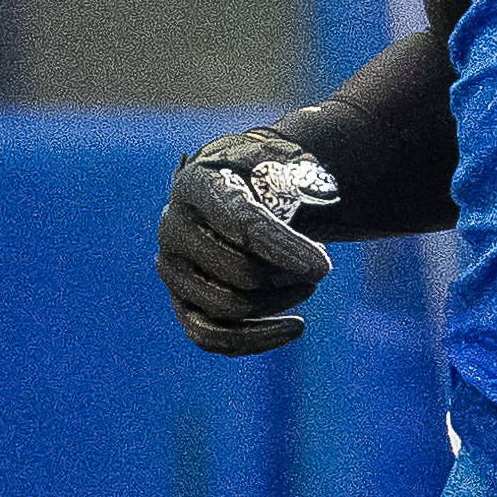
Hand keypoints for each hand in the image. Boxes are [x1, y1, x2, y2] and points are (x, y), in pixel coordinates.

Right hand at [158, 126, 337, 355]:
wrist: (229, 189)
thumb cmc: (258, 173)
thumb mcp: (276, 157)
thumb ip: (296, 168)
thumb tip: (320, 191)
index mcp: (196, 185)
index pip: (241, 222)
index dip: (283, 248)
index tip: (323, 267)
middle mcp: (174, 229)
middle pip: (238, 271)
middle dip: (287, 276)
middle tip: (317, 268)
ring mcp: (173, 270)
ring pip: (227, 307)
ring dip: (277, 303)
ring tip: (307, 286)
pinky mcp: (181, 301)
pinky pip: (212, 337)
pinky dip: (257, 339)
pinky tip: (295, 327)